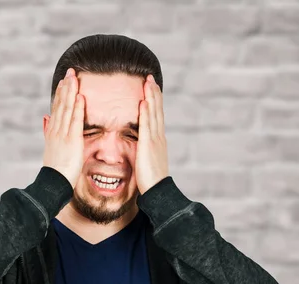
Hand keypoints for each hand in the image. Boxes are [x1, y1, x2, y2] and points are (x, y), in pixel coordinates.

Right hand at [42, 68, 84, 188]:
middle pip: (61, 104)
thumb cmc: (55, 169)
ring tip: (74, 77)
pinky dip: (78, 108)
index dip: (60, 93)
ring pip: (67, 109)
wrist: (52, 183)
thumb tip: (45, 118)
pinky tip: (80, 96)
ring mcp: (63, 135)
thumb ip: (48, 131)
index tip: (64, 81)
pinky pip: (76, 121)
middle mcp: (56, 130)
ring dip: (71, 92)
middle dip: (66, 87)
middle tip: (70, 71)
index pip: (57, 108)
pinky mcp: (72, 141)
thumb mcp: (50, 147)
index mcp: (52, 132)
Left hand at [136, 74, 168, 193]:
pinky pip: (147, 126)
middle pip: (157, 110)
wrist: (158, 191)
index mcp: (157, 139)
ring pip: (153, 114)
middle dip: (153, 93)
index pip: (156, 115)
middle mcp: (158, 137)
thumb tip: (140, 145)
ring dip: (150, 97)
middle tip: (149, 77)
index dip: (154, 100)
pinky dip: (146, 113)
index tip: (150, 87)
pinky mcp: (148, 146)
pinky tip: (143, 102)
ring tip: (147, 82)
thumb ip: (144, 149)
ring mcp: (155, 140)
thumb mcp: (147, 160)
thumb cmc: (151, 179)